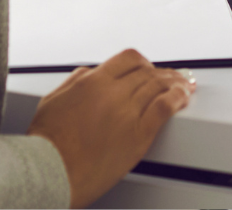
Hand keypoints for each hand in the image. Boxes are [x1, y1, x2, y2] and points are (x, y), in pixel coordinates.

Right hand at [27, 50, 194, 207]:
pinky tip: (183, 97)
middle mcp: (112, 93)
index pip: (129, 59)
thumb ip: (76, 82)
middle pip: (147, 73)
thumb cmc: (46, 144)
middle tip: (171, 79)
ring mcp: (127, 113)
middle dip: (161, 74)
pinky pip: (165, 107)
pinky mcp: (138, 135)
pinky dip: (178, 98)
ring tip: (185, 86)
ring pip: (159, 86)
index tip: (149, 69)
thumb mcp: (54, 100)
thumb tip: (91, 73)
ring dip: (175, 84)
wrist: (48, 172)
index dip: (143, 63)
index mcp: (92, 82)